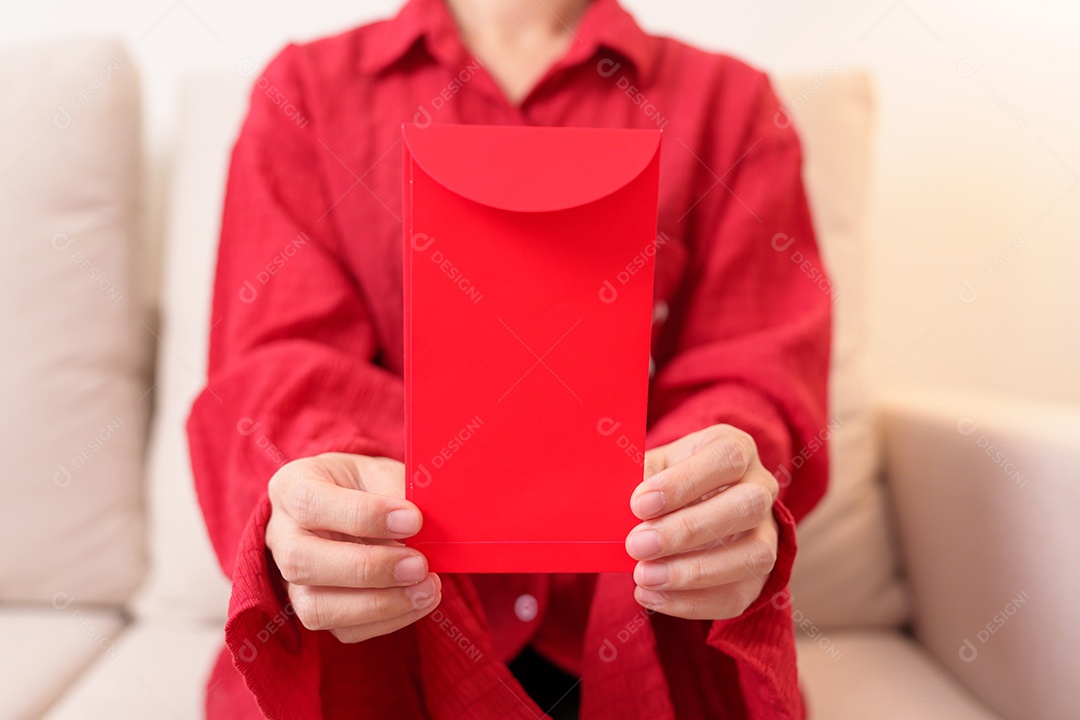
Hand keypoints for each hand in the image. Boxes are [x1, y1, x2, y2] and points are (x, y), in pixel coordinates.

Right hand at [265, 453, 440, 642]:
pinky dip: (388, 620)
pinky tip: (420, 600)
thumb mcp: (380, 471)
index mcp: (291, 486)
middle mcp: (281, 535)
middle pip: (302, 562)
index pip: (310, 503)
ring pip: (316, 607)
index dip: (363, 515)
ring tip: (427, 588)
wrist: (359, 507)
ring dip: (379, 604)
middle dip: (368, 568)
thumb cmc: (368, 485)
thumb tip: (416, 529)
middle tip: (420, 564)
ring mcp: (290, 579)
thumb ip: (394, 491)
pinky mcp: (314, 610)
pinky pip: (343, 629)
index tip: (413, 519)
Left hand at [625, 425, 779, 619]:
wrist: (694, 505)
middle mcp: (761, 487)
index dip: (684, 482)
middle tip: (637, 545)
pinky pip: (738, 595)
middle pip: (746, 507)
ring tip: (644, 576)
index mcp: (736, 449)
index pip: (725, 459)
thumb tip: (615, 502)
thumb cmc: (670, 480)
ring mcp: (768, 533)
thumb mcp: (654, 466)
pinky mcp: (760, 575)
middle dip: (688, 530)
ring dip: (694, 572)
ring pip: (754, 555)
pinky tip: (653, 596)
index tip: (639, 504)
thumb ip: (640, 477)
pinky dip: (692, 602)